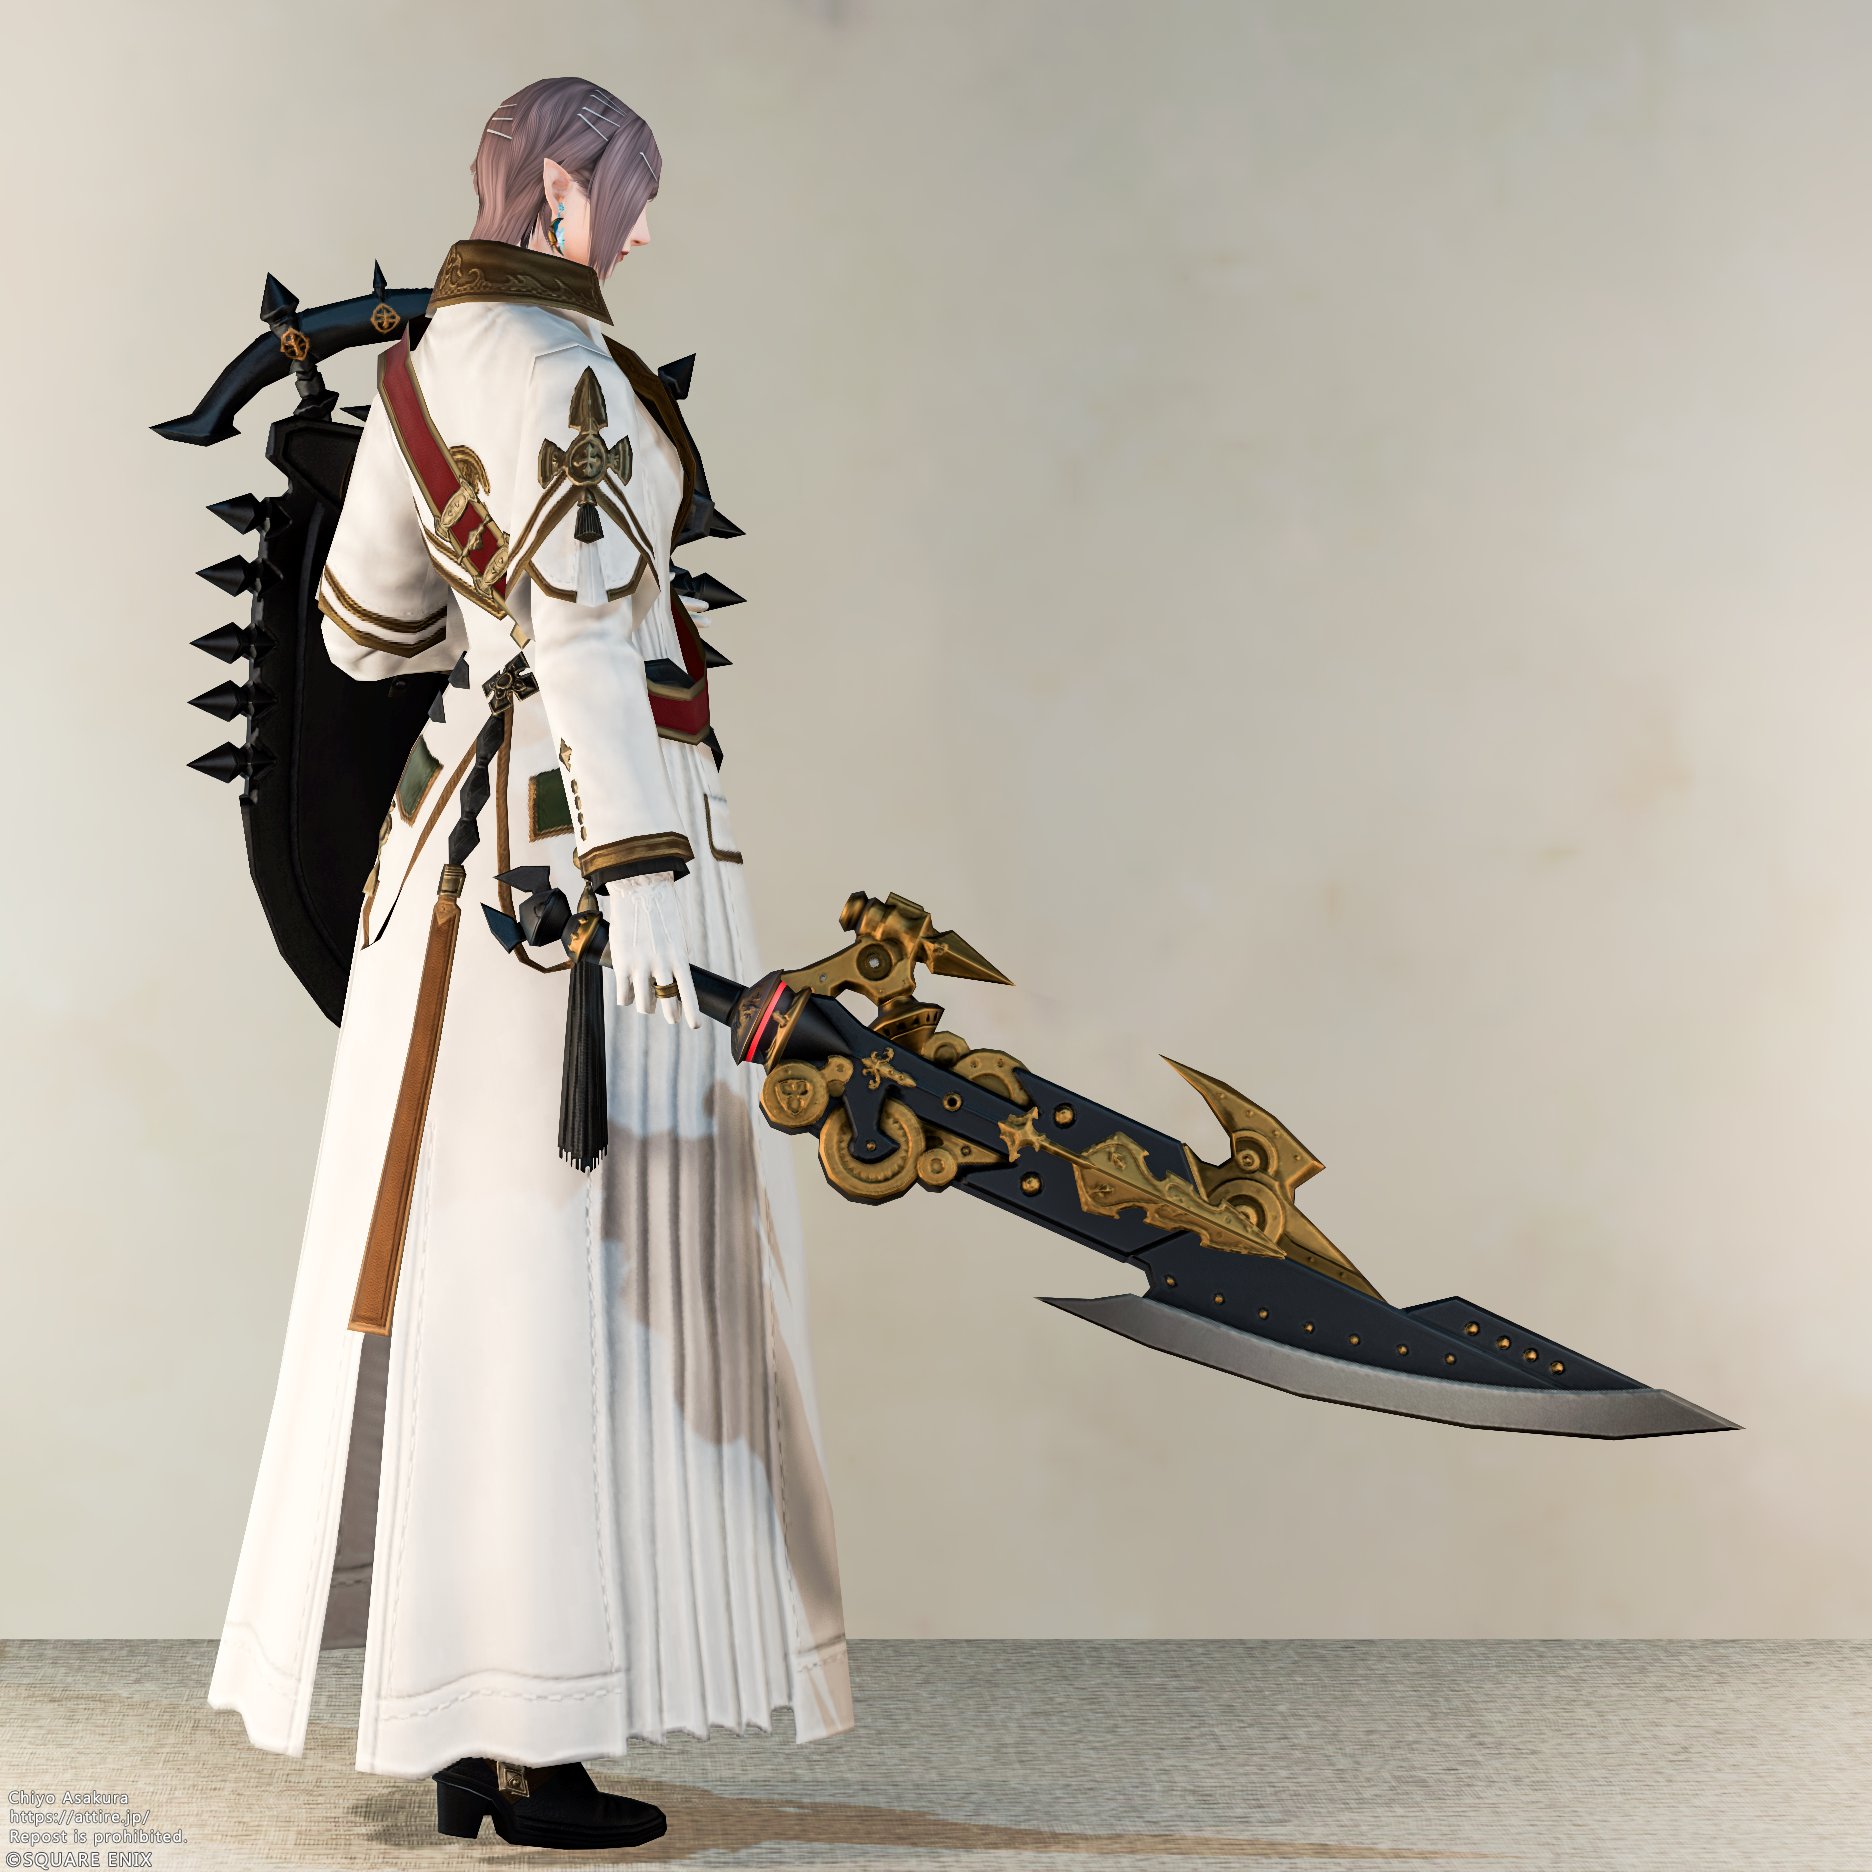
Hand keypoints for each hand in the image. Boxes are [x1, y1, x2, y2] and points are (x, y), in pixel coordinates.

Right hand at [604, 872, 700, 1028]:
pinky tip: (627, 994)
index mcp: (679, 958)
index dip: (691, 1012)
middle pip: (665, 1003)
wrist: (639, 890)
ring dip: (646, 1006)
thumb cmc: (662, 911)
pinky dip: (625, 998)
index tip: (694, 1026)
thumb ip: (678, 958)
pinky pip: (623, 995)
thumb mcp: (679, 936)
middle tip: (670, 1017)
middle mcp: (661, 965)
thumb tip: (674, 979)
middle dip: (669, 1014)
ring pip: (643, 1003)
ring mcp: (640, 966)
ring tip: (647, 1002)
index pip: (688, 993)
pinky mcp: (621, 963)